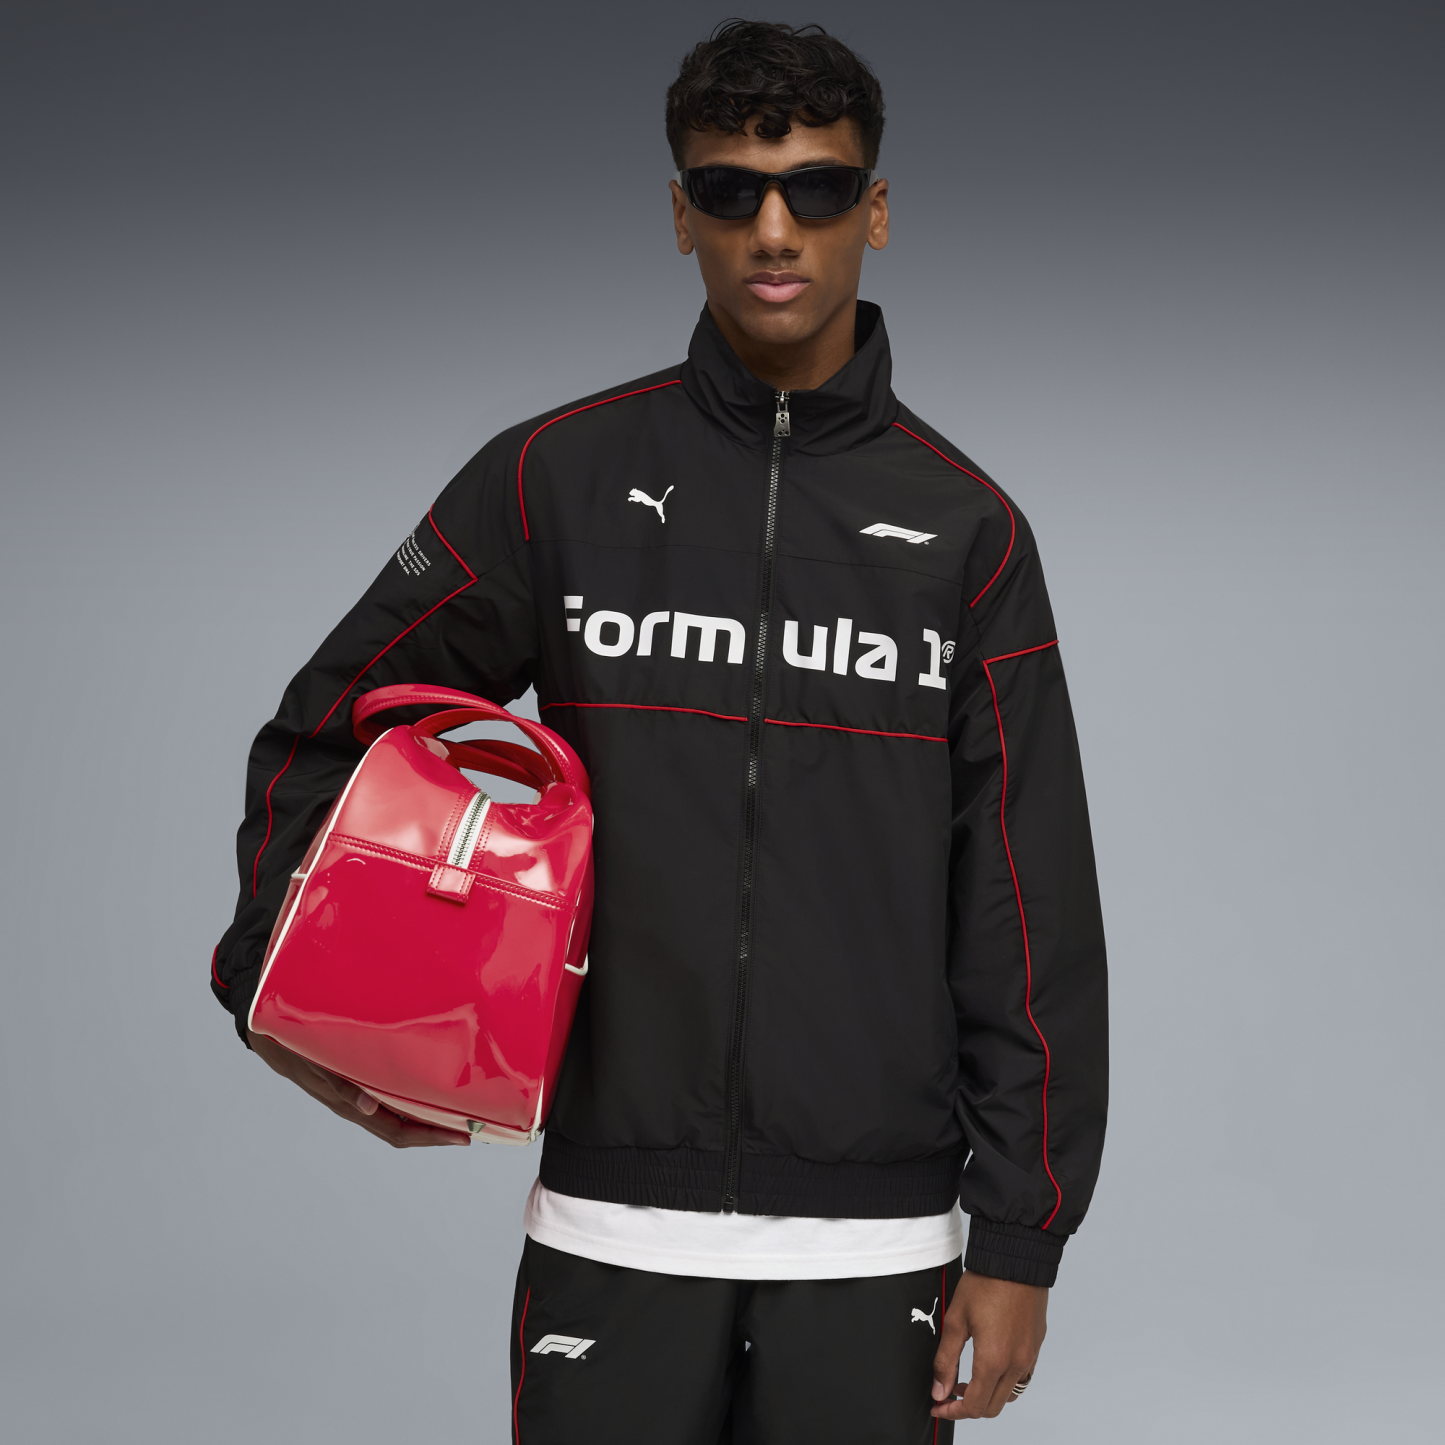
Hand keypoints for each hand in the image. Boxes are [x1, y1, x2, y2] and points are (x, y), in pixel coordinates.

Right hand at [248, 1030, 469, 1147]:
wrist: (269, 1030)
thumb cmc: (293, 1046)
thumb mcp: (315, 1066)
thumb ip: (340, 1087)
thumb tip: (366, 1107)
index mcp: (350, 1105)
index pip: (397, 1132)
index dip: (430, 1137)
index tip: (462, 1137)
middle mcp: (358, 1103)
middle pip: (403, 1128)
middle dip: (437, 1130)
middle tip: (472, 1126)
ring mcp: (357, 1092)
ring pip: (398, 1112)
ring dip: (427, 1113)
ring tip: (459, 1107)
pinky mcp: (356, 1076)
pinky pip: (389, 1092)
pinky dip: (412, 1093)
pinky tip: (429, 1082)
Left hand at [930, 1271, 1046, 1419]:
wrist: (1016, 1259)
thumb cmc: (987, 1283)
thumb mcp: (956, 1320)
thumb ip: (945, 1360)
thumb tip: (939, 1390)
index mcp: (994, 1360)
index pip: (974, 1406)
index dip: (953, 1411)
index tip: (940, 1406)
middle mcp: (1016, 1363)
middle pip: (992, 1407)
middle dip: (968, 1406)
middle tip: (949, 1394)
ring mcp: (1029, 1356)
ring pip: (1008, 1394)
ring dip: (987, 1395)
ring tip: (968, 1380)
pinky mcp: (1036, 1346)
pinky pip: (1021, 1377)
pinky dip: (1003, 1381)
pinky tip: (989, 1365)